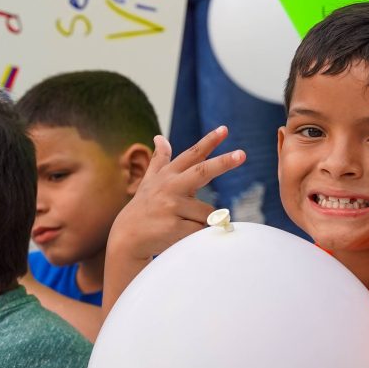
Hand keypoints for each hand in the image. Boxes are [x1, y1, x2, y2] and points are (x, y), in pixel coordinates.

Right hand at [108, 128, 245, 266]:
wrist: (126, 238)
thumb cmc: (144, 208)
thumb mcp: (150, 181)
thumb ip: (160, 160)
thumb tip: (160, 137)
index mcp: (168, 175)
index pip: (192, 155)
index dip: (209, 142)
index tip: (224, 129)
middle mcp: (169, 187)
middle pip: (202, 172)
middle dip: (223, 163)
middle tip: (242, 154)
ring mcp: (171, 206)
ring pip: (207, 213)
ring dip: (201, 222)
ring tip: (180, 226)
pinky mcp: (173, 227)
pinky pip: (201, 231)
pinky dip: (198, 236)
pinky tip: (179, 237)